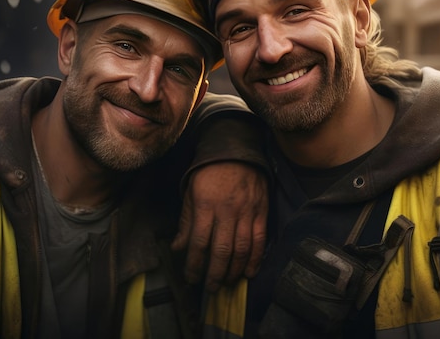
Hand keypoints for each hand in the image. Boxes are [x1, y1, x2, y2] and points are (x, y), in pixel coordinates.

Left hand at [172, 161, 267, 291]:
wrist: (237, 152)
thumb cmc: (209, 174)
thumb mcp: (191, 193)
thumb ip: (186, 222)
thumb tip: (178, 248)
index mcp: (205, 206)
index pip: (199, 243)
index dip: (195, 265)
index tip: (191, 278)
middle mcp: (227, 211)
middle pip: (221, 250)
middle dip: (214, 274)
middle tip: (210, 288)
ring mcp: (247, 212)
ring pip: (242, 249)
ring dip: (234, 270)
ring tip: (227, 282)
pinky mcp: (261, 212)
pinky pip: (260, 240)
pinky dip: (255, 259)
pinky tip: (249, 272)